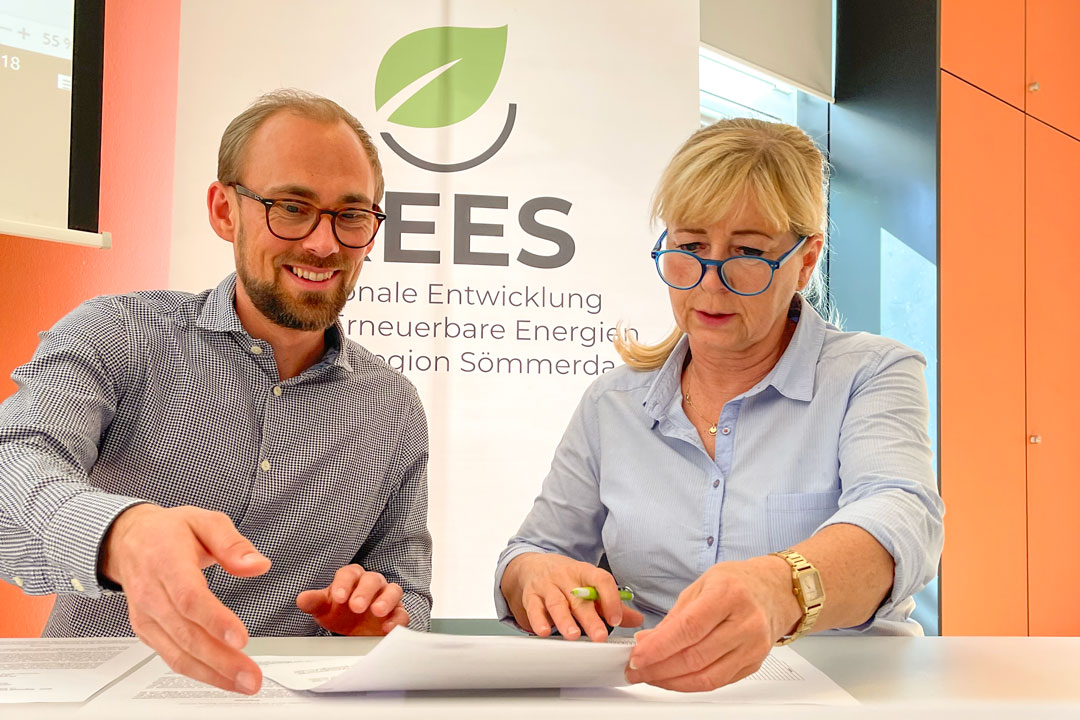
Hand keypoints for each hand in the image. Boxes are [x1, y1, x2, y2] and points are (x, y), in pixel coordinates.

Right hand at [100, 504, 271, 694]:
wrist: (129, 541)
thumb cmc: (169, 532)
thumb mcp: (205, 520)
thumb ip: (232, 543)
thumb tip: (257, 565)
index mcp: (166, 562)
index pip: (189, 597)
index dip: (214, 620)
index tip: (241, 638)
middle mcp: (152, 594)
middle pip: (186, 633)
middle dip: (221, 660)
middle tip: (252, 676)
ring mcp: (147, 616)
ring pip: (177, 653)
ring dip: (213, 673)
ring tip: (245, 683)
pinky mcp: (148, 631)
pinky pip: (172, 657)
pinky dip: (199, 672)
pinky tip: (223, 679)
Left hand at [296, 564, 409, 635]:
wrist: (354, 629)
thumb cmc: (339, 613)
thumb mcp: (324, 609)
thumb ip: (314, 602)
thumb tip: (301, 599)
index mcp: (353, 577)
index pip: (350, 573)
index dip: (344, 583)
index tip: (338, 598)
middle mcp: (372, 583)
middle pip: (372, 580)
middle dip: (365, 592)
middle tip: (356, 606)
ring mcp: (387, 596)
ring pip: (393, 590)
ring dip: (386, 600)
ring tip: (377, 612)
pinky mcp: (397, 612)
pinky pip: (402, 612)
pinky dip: (398, 619)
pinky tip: (388, 628)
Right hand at [500, 552, 643, 641]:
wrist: (531, 565)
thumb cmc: (565, 579)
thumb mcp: (588, 585)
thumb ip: (611, 604)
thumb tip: (637, 619)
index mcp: (585, 572)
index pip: (601, 580)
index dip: (611, 599)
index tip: (616, 619)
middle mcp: (566, 577)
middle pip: (580, 597)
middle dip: (590, 618)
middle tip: (600, 636)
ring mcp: (547, 585)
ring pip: (556, 602)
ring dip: (565, 620)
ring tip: (572, 635)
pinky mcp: (530, 595)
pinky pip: (533, 608)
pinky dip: (538, 620)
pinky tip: (544, 631)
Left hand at [625, 557, 799, 691]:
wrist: (774, 590)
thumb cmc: (737, 582)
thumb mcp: (701, 584)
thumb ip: (675, 616)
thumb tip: (647, 641)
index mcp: (729, 594)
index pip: (689, 628)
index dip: (659, 647)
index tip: (637, 656)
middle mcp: (746, 622)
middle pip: (696, 657)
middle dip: (659, 668)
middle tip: (635, 669)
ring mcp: (753, 646)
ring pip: (707, 677)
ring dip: (672, 681)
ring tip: (650, 677)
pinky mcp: (754, 663)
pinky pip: (718, 682)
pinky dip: (691, 684)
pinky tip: (673, 679)